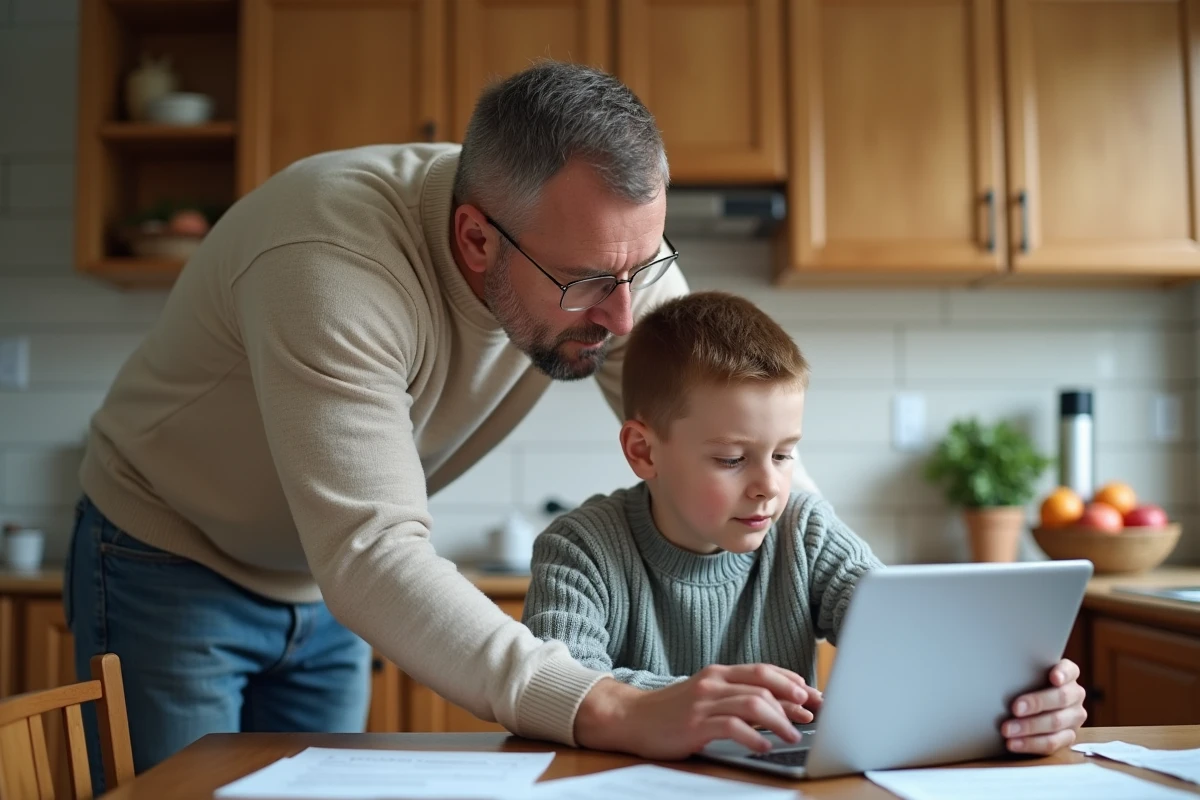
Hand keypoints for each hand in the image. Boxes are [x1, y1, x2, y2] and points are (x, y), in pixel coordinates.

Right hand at [575, 664, 820, 759]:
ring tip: (794, 735)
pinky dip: (752, 736)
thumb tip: (776, 708)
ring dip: (779, 720)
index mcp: (718, 673)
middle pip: (763, 684)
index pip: (763, 670)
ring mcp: (703, 702)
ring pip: (752, 703)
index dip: (791, 681)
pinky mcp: (695, 724)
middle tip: (812, 713)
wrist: (631, 718)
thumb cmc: (671, 712)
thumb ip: (735, 698)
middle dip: (793, 698)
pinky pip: (731, 726)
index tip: (812, 694)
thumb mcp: (706, 697)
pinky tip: (764, 747)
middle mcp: (713, 682)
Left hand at [1002, 658, 1086, 754]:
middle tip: (1015, 708)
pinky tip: (1013, 743)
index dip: (1063, 673)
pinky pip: (1051, 743)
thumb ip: (1022, 672)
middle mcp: (1075, 695)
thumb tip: (998, 669)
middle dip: (1036, 703)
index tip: (1054, 678)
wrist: (1032, 706)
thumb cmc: (1025, 683)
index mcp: (1068, 675)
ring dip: (1029, 727)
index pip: (1070, 671)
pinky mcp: (1068, 737)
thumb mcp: (1026, 674)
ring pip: (1056, 723)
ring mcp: (1074, 717)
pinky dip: (1030, 744)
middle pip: (1061, 698)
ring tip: (1007, 730)